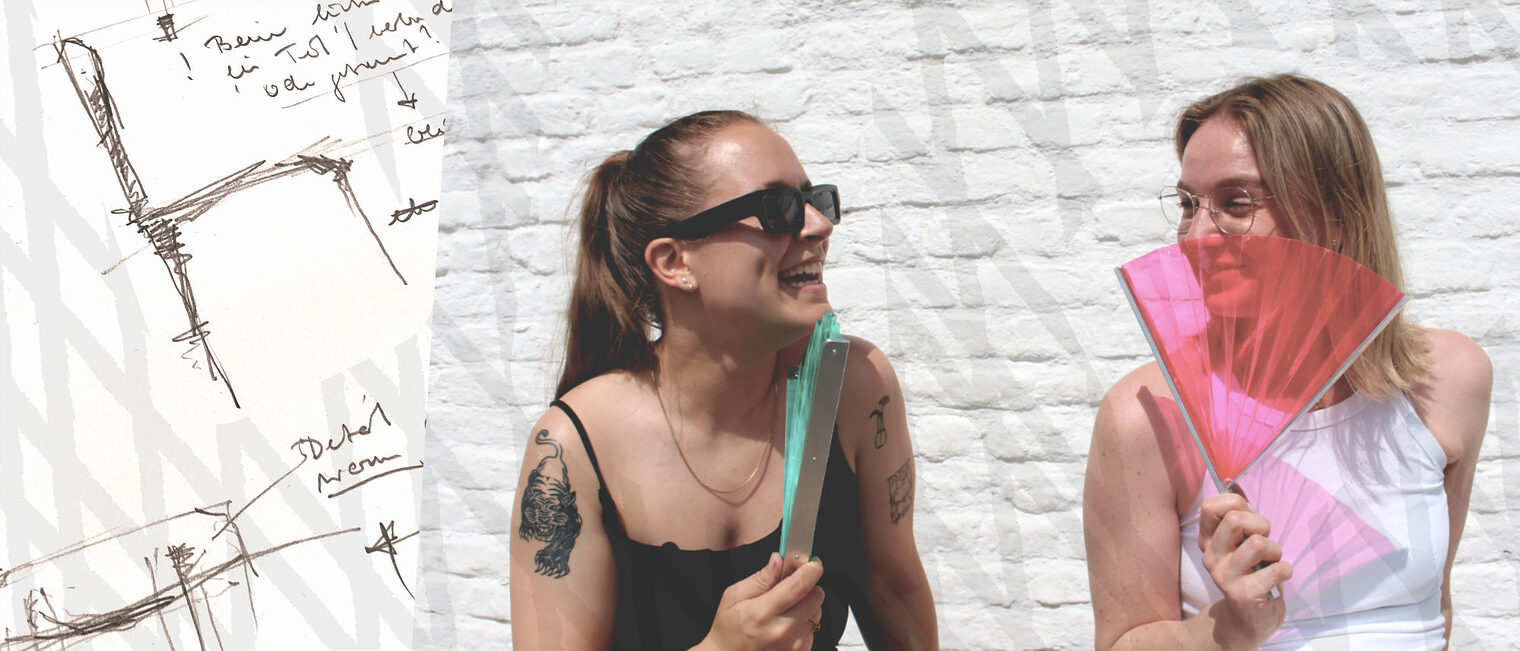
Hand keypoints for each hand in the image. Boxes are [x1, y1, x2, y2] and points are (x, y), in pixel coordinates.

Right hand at [694, 552, 825, 650]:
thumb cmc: (729, 628)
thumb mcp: (734, 596)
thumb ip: (760, 578)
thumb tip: (778, 560)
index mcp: (763, 612)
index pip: (799, 585)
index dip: (810, 569)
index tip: (812, 563)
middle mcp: (782, 630)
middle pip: (816, 597)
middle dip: (807, 586)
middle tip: (791, 586)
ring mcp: (794, 644)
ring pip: (817, 612)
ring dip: (805, 605)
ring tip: (783, 610)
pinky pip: (813, 628)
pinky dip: (803, 622)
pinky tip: (785, 624)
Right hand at [1199, 490, 1291, 648]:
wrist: (1248, 618)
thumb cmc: (1250, 573)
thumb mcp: (1239, 542)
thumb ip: (1238, 515)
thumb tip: (1235, 481)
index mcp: (1208, 539)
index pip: (1211, 505)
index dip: (1236, 504)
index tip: (1248, 520)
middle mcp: (1211, 555)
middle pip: (1236, 520)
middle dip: (1261, 525)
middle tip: (1264, 542)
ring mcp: (1224, 576)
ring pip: (1257, 543)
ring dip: (1275, 551)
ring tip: (1271, 563)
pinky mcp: (1243, 594)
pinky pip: (1276, 569)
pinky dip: (1285, 571)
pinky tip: (1278, 579)